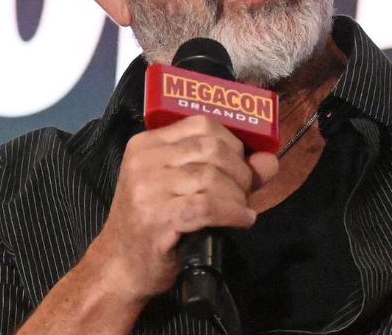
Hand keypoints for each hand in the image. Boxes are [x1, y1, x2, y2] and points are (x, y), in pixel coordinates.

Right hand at [89, 116, 278, 300]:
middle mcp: (144, 160)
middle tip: (242, 193)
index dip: (232, 143)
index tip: (240, 167)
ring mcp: (148, 188)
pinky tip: (241, 220)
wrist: (121, 266)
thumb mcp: (183, 188)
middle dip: (239, 171)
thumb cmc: (153, 225)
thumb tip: (270, 160)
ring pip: (213, 177)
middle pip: (212, 148)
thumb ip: (226, 169)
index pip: (202, 125)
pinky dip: (233, 213)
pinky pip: (209, 206)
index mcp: (146, 143)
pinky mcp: (158, 217)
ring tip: (240, 210)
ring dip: (237, 195)